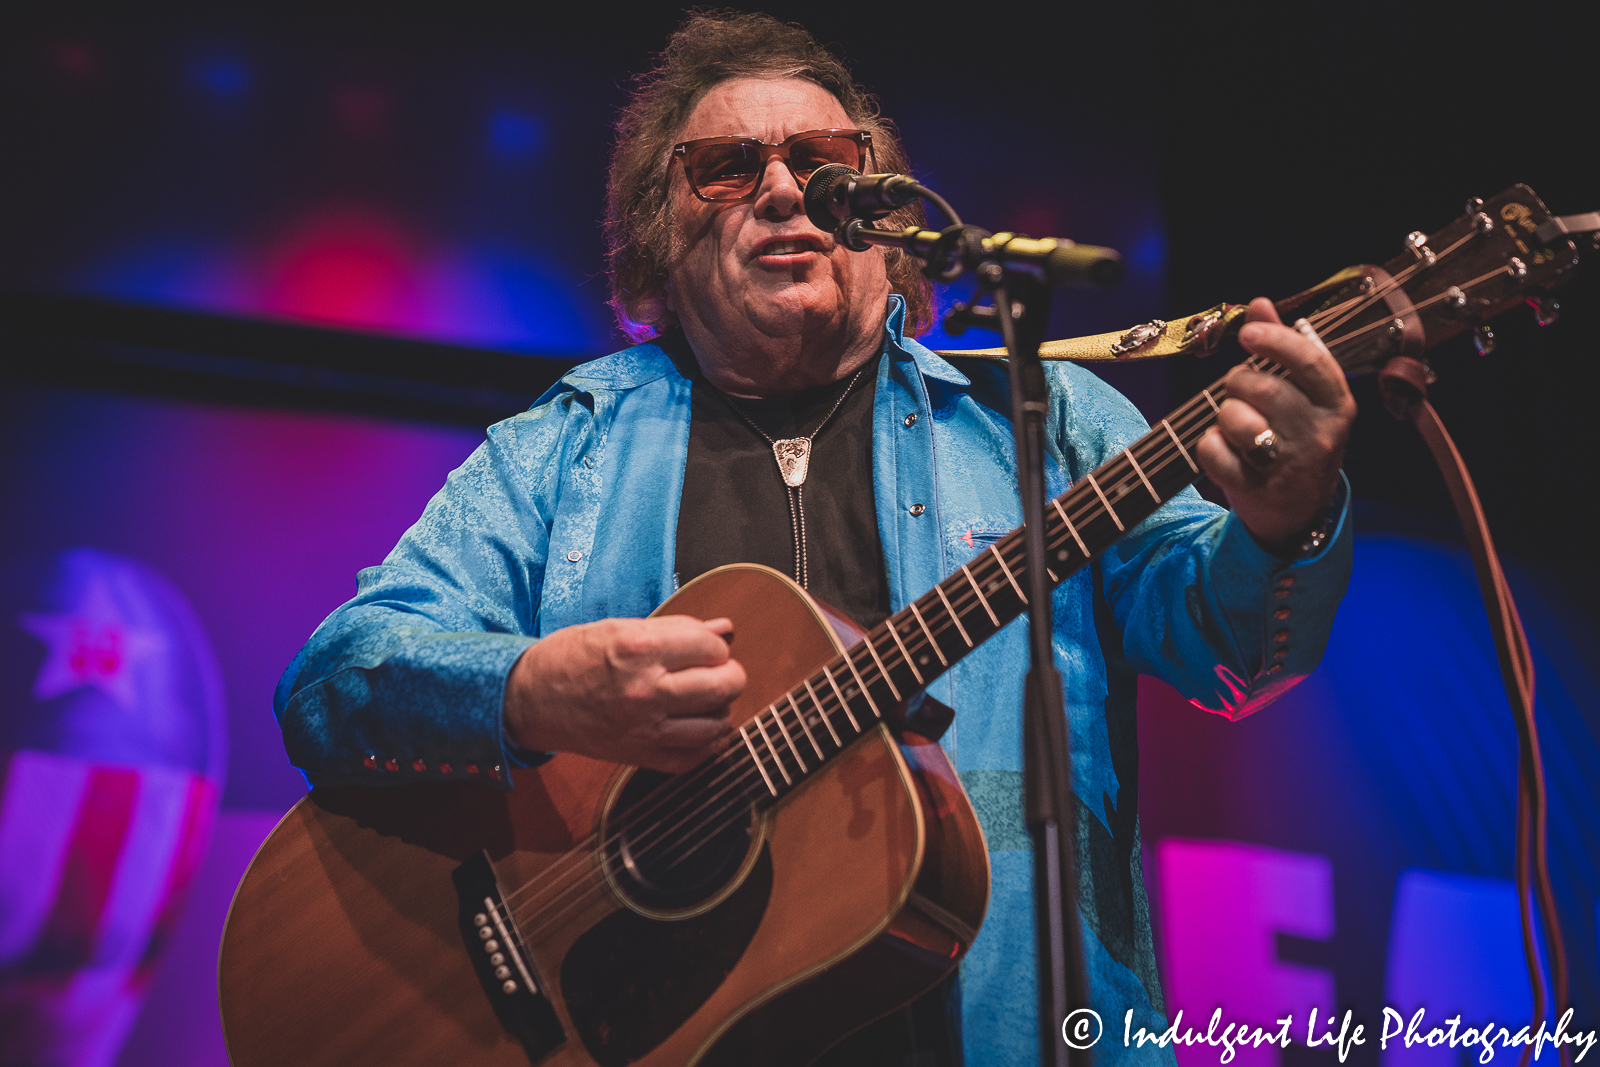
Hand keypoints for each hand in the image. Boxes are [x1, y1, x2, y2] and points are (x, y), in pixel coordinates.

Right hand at [503, 615, 744, 773]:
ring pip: (717, 724)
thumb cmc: (572, 657)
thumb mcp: (621, 628)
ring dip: (721, 709)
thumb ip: (678, 630)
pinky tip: (696, 726)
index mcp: (639, 649)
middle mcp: (646, 690)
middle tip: (719, 670)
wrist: (530, 699)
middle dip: (730, 674)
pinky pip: (695, 756)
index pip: (711, 647)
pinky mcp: (640, 756)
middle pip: (724, 685)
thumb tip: (725, 629)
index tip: (707, 647)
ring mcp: (645, 728)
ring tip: (707, 699)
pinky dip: (706, 742)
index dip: (716, 645)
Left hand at [1195, 297, 1356, 548]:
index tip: (1247, 333)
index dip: (1275, 341)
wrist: (1299, 513)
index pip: (1309, 361)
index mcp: (1337, 404)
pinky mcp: (1256, 488)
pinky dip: (1209, 446)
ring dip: (1223, 416)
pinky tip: (1226, 452)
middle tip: (1240, 392)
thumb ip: (1283, 348)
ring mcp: (1289, 464)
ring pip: (1234, 418)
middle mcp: (1319, 434)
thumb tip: (1260, 303)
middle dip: (1238, 382)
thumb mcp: (1303, 396)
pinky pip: (1213, 450)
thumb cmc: (1296, 440)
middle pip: (1261, 387)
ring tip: (1235, 425)